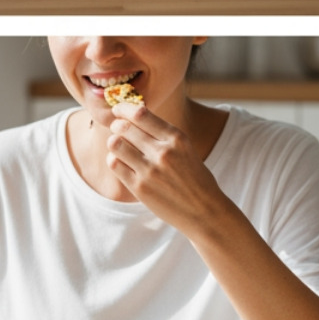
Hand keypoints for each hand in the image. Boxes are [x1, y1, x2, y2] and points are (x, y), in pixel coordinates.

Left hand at [107, 102, 223, 236]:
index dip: (124, 108)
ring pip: (115, 144)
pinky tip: (121, 162)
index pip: (141, 113)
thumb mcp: (186, 149)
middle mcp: (163, 152)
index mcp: (177, 138)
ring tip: (119, 146)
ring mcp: (150, 171)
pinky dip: (114, 160)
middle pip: (124, 127)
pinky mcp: (139, 188)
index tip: (118, 109)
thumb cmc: (195, 178)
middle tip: (117, 127)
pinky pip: (114, 164)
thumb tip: (134, 117)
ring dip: (114, 142)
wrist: (205, 211)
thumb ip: (164, 135)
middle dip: (117, 124)